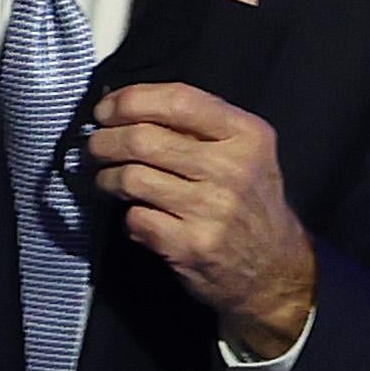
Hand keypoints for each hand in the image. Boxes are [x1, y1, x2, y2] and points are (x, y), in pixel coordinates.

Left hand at [87, 83, 314, 357]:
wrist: (274, 270)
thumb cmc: (249, 201)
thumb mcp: (246, 150)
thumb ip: (199, 123)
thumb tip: (126, 105)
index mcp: (246, 134)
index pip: (177, 100)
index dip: (130, 100)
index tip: (106, 109)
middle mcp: (232, 168)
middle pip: (144, 138)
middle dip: (105, 140)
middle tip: (95, 146)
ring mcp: (212, 210)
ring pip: (132, 177)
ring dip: (107, 177)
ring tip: (107, 179)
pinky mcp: (191, 246)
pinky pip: (136, 218)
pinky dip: (128, 215)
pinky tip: (138, 214)